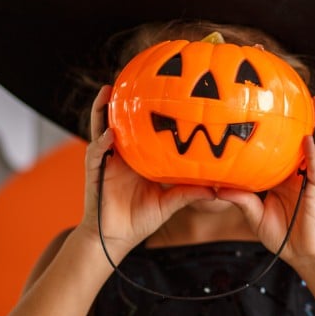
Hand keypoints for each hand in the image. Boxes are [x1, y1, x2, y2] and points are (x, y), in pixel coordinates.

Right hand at [80, 86, 216, 261]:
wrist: (115, 238)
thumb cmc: (140, 219)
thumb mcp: (170, 202)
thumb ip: (190, 193)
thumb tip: (218, 190)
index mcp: (138, 158)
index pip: (142, 129)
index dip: (146, 110)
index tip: (160, 91)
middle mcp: (121, 154)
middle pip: (119, 121)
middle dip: (122, 101)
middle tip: (131, 77)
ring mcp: (106, 161)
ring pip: (101, 129)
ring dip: (103, 110)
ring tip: (108, 91)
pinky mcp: (95, 172)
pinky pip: (96, 154)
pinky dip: (101, 143)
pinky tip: (110, 134)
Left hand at [215, 97, 314, 270]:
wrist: (304, 256)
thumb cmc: (283, 236)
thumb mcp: (254, 215)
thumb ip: (240, 199)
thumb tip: (216, 187)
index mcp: (284, 175)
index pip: (279, 146)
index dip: (275, 127)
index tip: (265, 105)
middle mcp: (298, 172)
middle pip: (300, 139)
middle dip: (300, 116)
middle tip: (297, 91)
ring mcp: (310, 180)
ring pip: (314, 147)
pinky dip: (311, 153)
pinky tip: (308, 138)